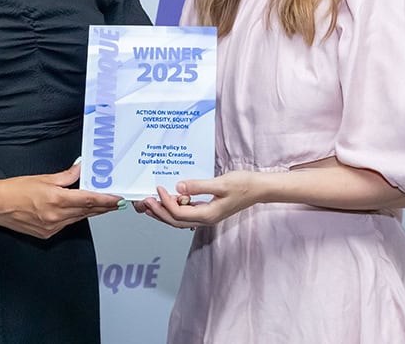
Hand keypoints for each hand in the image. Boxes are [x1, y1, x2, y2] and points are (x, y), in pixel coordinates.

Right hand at [0, 162, 122, 238]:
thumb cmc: (15, 190)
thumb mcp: (44, 178)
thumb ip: (66, 175)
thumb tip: (80, 169)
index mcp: (57, 200)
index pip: (88, 201)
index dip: (105, 200)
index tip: (117, 199)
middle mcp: (56, 217)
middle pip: (87, 212)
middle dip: (103, 207)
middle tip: (116, 202)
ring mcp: (52, 228)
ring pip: (78, 219)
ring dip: (90, 212)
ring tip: (102, 206)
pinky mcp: (46, 234)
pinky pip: (66, 225)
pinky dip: (74, 217)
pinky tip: (78, 211)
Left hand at [136, 171, 259, 228]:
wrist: (259, 188)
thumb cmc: (244, 185)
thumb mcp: (221, 183)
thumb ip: (199, 186)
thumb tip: (178, 188)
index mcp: (208, 215)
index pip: (179, 213)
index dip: (166, 202)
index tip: (158, 189)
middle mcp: (205, 219)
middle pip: (175, 221)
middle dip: (158, 212)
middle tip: (144, 202)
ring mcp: (206, 216)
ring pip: (179, 219)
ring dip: (164, 212)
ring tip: (150, 204)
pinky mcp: (208, 210)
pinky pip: (186, 213)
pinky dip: (174, 208)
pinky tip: (169, 200)